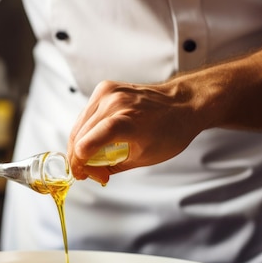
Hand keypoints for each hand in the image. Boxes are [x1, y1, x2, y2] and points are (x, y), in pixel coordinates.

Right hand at [67, 79, 203, 183]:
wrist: (182, 104)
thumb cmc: (170, 130)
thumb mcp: (143, 157)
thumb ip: (112, 166)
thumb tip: (92, 173)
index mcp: (128, 121)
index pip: (88, 142)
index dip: (79, 163)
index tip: (82, 174)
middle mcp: (114, 102)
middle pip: (79, 136)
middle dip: (78, 158)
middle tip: (88, 172)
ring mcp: (108, 92)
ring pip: (78, 125)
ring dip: (79, 145)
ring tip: (91, 158)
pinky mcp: (105, 88)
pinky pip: (85, 114)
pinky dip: (85, 130)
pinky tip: (94, 140)